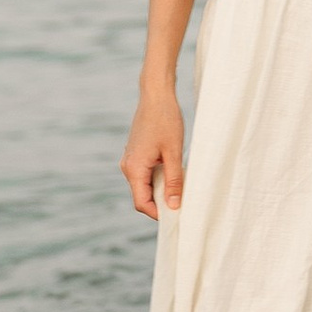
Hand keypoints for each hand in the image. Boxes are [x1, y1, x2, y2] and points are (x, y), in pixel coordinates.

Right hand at [122, 84, 183, 220]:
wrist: (156, 95)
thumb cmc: (166, 120)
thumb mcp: (174, 152)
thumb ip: (174, 181)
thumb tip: (174, 205)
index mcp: (134, 168)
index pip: (142, 203)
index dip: (158, 213)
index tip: (177, 216)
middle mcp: (128, 166)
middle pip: (142, 196)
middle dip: (161, 203)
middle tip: (183, 203)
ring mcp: (130, 160)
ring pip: (144, 185)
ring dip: (161, 190)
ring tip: (181, 187)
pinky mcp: (136, 154)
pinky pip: (145, 174)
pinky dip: (158, 179)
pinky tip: (174, 173)